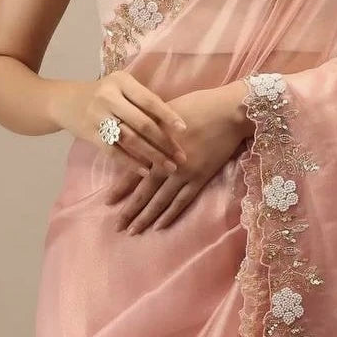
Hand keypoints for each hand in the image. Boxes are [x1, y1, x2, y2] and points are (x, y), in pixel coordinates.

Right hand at [51, 70, 188, 177]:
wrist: (63, 101)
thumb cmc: (102, 94)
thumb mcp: (120, 86)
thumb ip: (142, 100)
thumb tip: (174, 123)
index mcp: (121, 81)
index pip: (149, 100)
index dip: (168, 115)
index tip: (184, 129)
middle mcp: (109, 97)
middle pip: (142, 122)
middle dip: (164, 142)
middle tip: (181, 156)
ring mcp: (98, 116)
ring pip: (130, 139)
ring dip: (152, 155)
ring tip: (169, 167)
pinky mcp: (90, 133)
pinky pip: (114, 151)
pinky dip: (131, 162)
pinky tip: (146, 171)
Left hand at [114, 83, 248, 234]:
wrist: (229, 112)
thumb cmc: (197, 105)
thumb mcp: (165, 112)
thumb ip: (148, 128)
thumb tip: (130, 138)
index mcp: (156, 146)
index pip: (132, 172)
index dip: (119, 189)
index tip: (107, 202)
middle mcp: (167, 165)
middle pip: (144, 192)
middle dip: (129, 210)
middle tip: (116, 226)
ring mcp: (185, 174)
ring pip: (161, 201)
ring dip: (146, 217)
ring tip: (133, 231)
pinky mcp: (201, 178)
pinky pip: (182, 201)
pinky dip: (170, 214)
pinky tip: (160, 226)